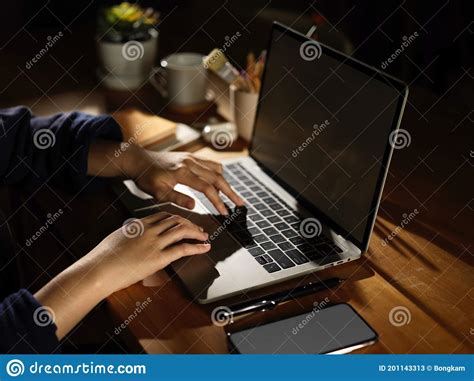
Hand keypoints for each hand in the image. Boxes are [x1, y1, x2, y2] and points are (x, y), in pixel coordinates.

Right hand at [35, 212, 209, 339]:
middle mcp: (149, 230)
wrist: (98, 269)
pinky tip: (205, 247)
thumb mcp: (117, 238)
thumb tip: (134, 239)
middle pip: (176, 221)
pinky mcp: (158, 258)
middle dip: (190, 224)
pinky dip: (197, 247)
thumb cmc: (102, 258)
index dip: (178, 219)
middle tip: (199, 230)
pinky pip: (183, 248)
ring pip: (182, 231)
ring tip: (205, 237)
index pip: (164, 215)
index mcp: (139, 223)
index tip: (184, 222)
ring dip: (197, 233)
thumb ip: (130, 235)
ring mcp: (154, 243)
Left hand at [124, 148, 243, 214]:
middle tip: (240, 203)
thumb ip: (177, 198)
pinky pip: (210, 163)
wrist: (140, 160)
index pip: (207, 188)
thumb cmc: (147, 178)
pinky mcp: (191, 156)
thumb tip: (194, 206)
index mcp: (182, 173)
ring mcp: (192, 158)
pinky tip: (220, 182)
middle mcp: (190, 163)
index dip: (218, 201)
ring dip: (226, 182)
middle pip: (217, 178)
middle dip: (230, 192)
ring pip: (216, 169)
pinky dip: (218, 173)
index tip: (225, 213)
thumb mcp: (157, 192)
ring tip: (231, 195)